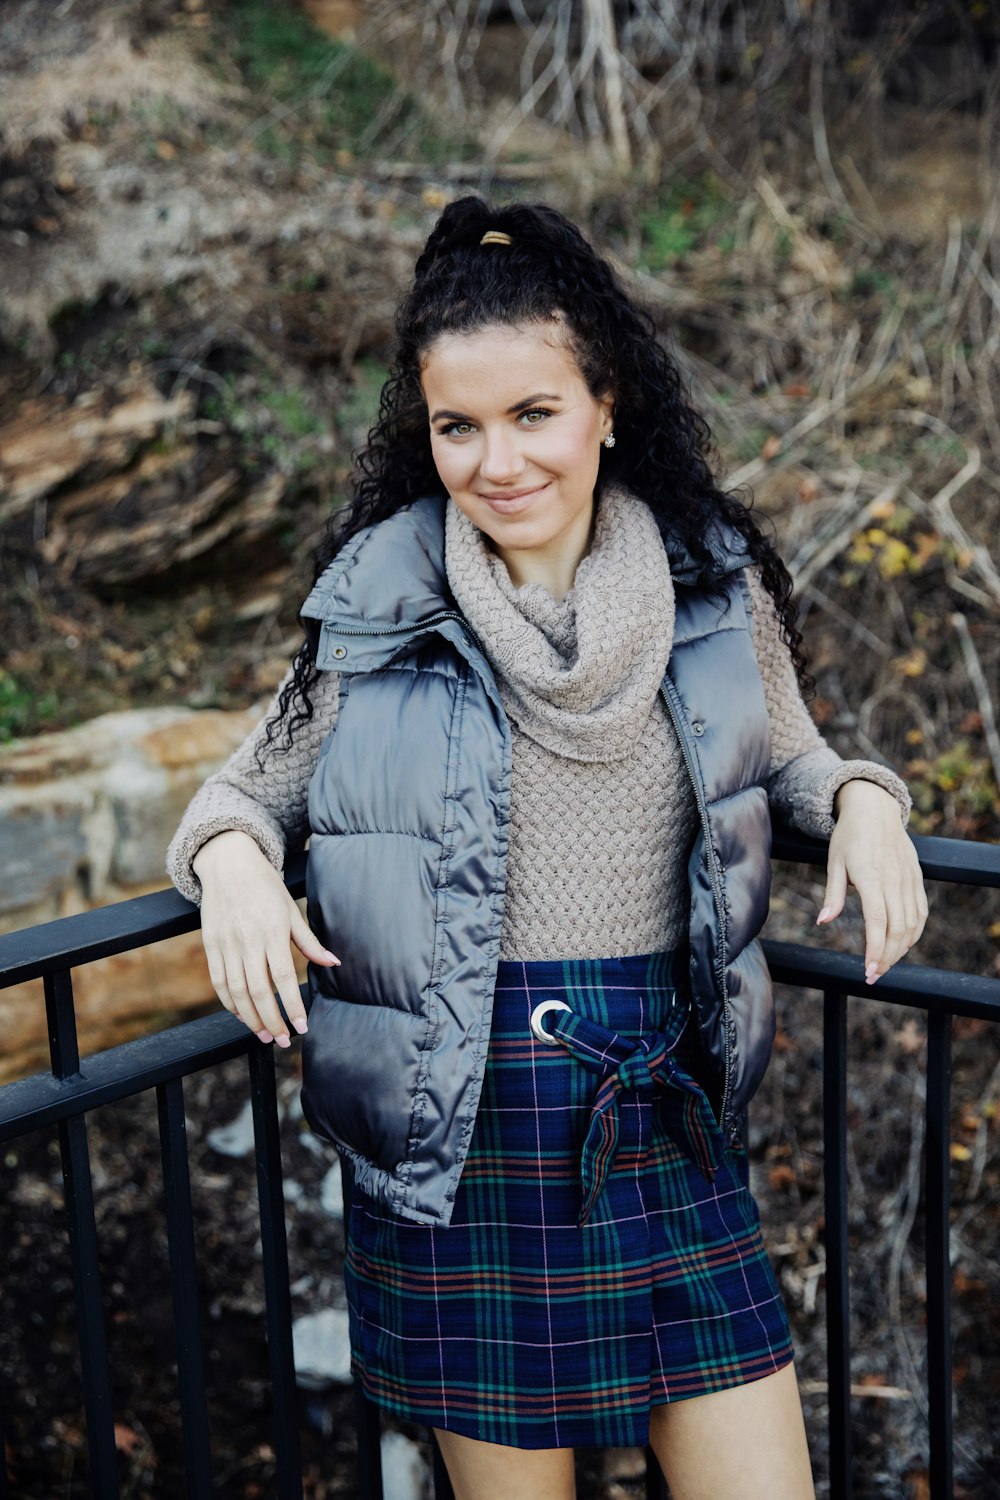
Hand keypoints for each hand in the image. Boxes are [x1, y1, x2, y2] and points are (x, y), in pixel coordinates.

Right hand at [192, 830, 339, 1044]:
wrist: (228, 863)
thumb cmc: (265, 886)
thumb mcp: (291, 909)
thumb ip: (309, 942)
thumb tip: (333, 963)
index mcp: (272, 932)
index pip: (283, 978)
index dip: (292, 1006)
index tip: (302, 1027)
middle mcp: (248, 941)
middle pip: (259, 991)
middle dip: (272, 1021)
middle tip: (281, 1040)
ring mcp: (226, 944)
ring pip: (236, 991)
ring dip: (250, 1018)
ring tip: (263, 1034)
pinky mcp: (210, 945)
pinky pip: (218, 981)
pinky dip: (229, 1002)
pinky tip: (242, 1014)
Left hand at [816, 780, 927, 983]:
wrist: (875, 810)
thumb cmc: (849, 836)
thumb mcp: (834, 862)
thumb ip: (832, 893)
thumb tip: (823, 921)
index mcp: (871, 878)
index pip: (877, 923)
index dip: (875, 950)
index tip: (869, 971)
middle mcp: (894, 881)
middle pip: (897, 929)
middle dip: (888, 957)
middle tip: (874, 975)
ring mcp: (909, 880)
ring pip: (912, 924)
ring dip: (901, 949)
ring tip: (886, 964)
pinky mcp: (917, 878)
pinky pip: (921, 912)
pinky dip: (915, 932)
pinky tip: (903, 944)